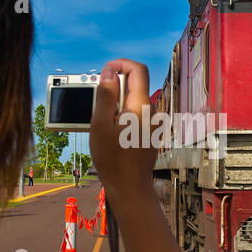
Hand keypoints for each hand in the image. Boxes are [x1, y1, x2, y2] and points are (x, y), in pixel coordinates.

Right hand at [90, 58, 156, 201]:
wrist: (129, 187)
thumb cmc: (114, 160)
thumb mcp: (101, 124)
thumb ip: (106, 95)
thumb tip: (109, 72)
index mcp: (141, 105)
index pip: (138, 70)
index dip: (121, 64)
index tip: (106, 71)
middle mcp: (151, 112)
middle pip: (134, 86)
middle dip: (114, 90)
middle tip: (99, 108)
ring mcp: (152, 123)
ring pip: (132, 103)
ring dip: (116, 107)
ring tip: (104, 127)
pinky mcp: (150, 133)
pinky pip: (135, 116)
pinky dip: (122, 118)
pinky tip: (112, 136)